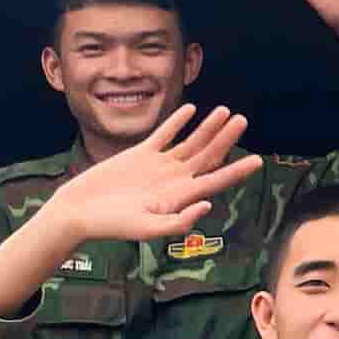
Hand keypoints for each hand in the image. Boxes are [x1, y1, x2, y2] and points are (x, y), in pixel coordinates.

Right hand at [42, 104, 262, 245]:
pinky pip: (164, 135)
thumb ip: (178, 222)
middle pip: (208, 156)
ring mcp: (159, 166)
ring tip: (225, 112)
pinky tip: (190, 109)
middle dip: (226, 139)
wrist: (80, 212)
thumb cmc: (112, 226)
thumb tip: (208, 206)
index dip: (237, 171)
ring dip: (208, 127)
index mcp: (180, 197)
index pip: (215, 181)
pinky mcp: (140, 154)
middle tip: (244, 120)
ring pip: (190, 143)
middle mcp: (174, 180)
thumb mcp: (147, 229)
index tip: (258, 160)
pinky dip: (177, 122)